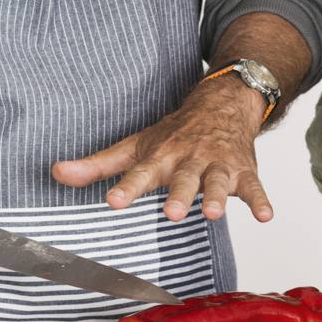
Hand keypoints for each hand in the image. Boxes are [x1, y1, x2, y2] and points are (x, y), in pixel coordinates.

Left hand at [50, 77, 272, 222]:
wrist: (221, 105)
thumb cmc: (172, 135)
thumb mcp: (133, 147)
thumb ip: (97, 166)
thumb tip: (55, 173)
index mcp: (160, 156)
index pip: (139, 174)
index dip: (126, 188)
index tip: (112, 202)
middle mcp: (188, 160)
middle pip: (183, 179)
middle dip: (178, 195)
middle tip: (170, 214)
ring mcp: (217, 165)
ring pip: (217, 182)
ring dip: (217, 196)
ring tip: (213, 213)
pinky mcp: (243, 171)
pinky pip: (254, 187)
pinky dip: (261, 201)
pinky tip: (266, 217)